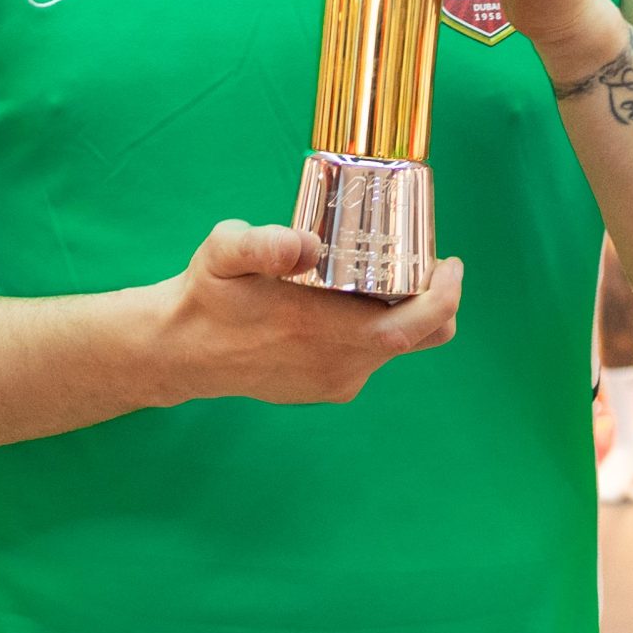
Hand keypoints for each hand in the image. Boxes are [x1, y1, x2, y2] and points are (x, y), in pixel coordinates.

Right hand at [150, 220, 462, 406]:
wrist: (181, 350)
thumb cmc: (208, 294)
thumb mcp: (223, 252)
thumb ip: (260, 243)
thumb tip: (306, 244)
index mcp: (320, 331)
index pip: (408, 327)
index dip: (443, 298)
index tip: (451, 264)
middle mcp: (336, 365)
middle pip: (416, 337)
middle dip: (436, 299)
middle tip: (432, 260)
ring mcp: (333, 382)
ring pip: (394, 345)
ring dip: (404, 310)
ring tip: (389, 270)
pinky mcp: (326, 388)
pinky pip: (370, 355)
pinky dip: (378, 326)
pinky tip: (356, 298)